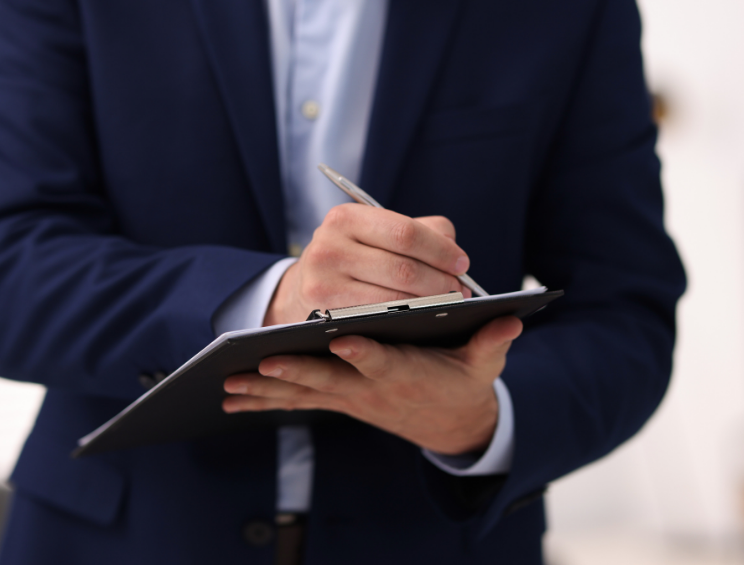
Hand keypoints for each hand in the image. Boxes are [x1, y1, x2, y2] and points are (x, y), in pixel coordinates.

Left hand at [223, 316, 521, 454]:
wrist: (451, 422)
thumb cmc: (464, 380)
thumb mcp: (484, 363)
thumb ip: (493, 342)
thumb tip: (512, 321)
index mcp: (406, 373)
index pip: (383, 362)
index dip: (363, 354)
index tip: (342, 341)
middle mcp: (372, 389)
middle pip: (331, 381)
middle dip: (298, 374)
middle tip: (266, 364)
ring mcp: (351, 398)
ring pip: (306, 394)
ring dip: (268, 391)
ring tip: (231, 385)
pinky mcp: (338, 400)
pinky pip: (297, 402)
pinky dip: (265, 402)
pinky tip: (232, 397)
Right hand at [263, 204, 471, 325]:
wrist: (309, 285)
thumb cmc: (358, 256)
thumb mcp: (380, 233)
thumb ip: (423, 231)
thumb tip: (454, 251)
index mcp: (346, 218)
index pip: (405, 233)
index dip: (440, 250)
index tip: (462, 263)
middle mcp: (328, 246)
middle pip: (402, 268)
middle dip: (441, 281)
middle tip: (461, 289)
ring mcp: (322, 281)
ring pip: (394, 298)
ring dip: (430, 303)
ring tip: (449, 303)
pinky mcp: (323, 311)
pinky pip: (378, 318)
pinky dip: (408, 318)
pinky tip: (423, 316)